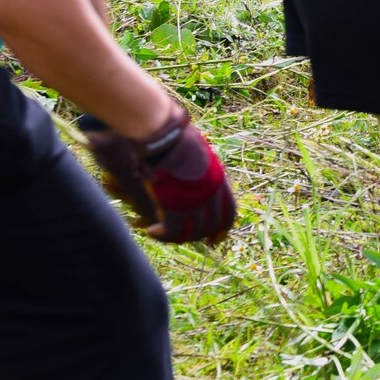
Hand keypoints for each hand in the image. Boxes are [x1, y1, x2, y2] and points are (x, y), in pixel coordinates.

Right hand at [84, 105, 235, 243]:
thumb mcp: (197, 151)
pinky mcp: (174, 208)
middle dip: (203, 235)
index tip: (218, 238)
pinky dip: (162, 235)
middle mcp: (209, 194)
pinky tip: (151, 232)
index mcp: (218, 180)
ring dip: (179, 236)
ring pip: (191, 231)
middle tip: (195, 243)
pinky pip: (171, 231)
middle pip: (210, 224)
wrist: (164, 137)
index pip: (228, 211)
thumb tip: (197, 163)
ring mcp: (193, 202)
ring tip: (164, 233)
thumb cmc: (176, 138)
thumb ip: (199, 166)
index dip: (223, 227)